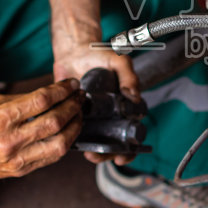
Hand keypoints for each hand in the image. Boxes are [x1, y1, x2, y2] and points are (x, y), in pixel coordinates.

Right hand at [0, 80, 82, 181]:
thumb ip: (20, 101)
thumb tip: (49, 95)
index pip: (41, 101)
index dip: (61, 90)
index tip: (71, 84)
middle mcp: (9, 141)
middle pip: (55, 121)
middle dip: (73, 106)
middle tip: (80, 97)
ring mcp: (15, 160)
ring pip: (59, 144)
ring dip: (74, 127)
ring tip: (79, 114)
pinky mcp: (19, 171)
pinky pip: (50, 157)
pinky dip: (64, 143)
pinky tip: (68, 132)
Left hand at [52, 44, 141, 163]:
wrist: (74, 51)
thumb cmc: (100, 55)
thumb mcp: (118, 61)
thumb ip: (129, 76)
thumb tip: (134, 96)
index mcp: (125, 107)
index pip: (132, 133)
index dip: (130, 149)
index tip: (122, 156)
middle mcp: (110, 115)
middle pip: (113, 143)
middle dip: (108, 155)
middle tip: (99, 156)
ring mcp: (93, 117)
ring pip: (96, 142)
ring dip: (93, 152)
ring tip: (88, 153)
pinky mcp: (75, 116)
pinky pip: (76, 132)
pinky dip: (75, 140)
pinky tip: (73, 143)